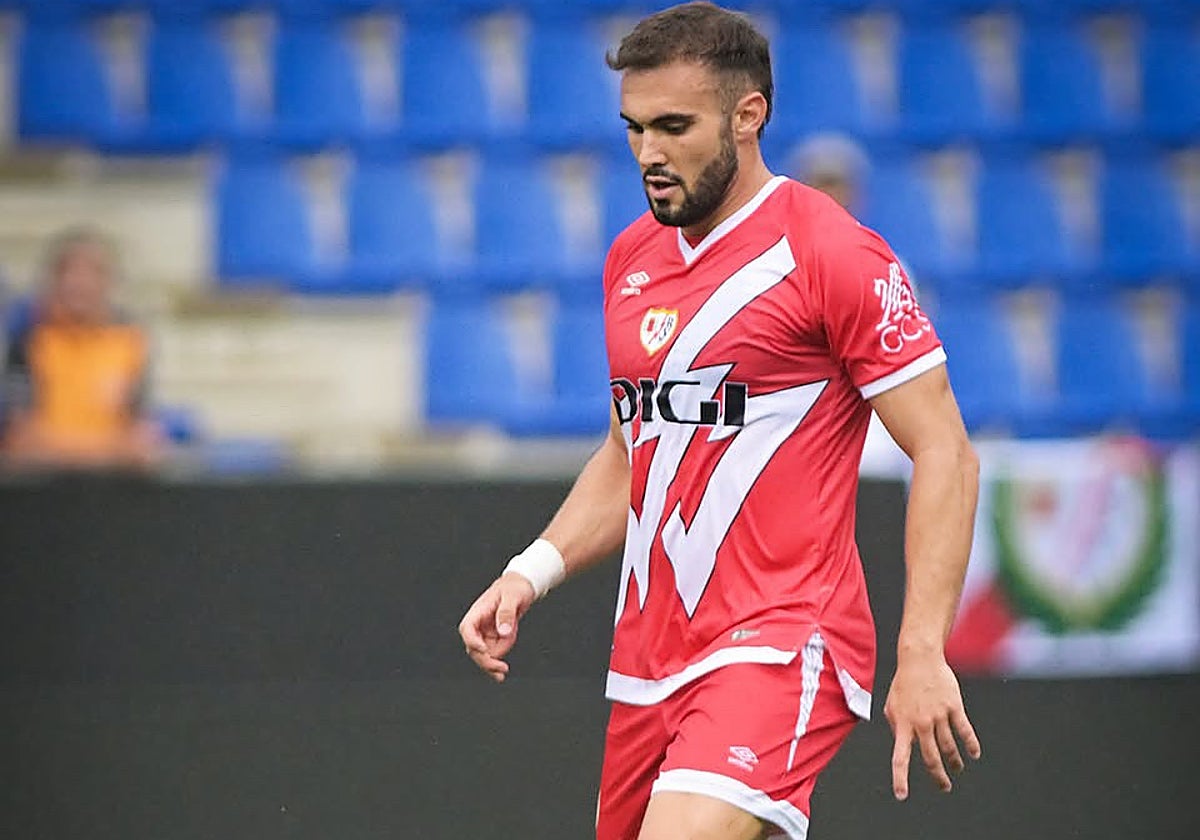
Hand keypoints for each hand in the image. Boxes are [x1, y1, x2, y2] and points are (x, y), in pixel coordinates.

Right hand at [458, 572, 536, 681]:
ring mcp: (485, 632)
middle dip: (486, 661)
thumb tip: (503, 631)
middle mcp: (479, 623)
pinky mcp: (493, 637)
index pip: (467, 629)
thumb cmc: (515, 587)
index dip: (473, 642)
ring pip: (483, 654)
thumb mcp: (513, 596)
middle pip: (474, 648)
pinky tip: (508, 652)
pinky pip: (494, 652)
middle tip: (502, 669)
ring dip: (496, 658)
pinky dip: (501, 654)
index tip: (484, 651)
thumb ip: (507, 613)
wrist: (522, 585)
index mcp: (478, 611)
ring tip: (511, 645)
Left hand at [884, 649, 981, 799]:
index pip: (900, 757)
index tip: (902, 795)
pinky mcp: (953, 707)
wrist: (919, 659)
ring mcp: (938, 715)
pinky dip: (970, 745)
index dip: (900, 778)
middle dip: (938, 776)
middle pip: (931, 758)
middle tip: (944, 786)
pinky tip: (974, 754)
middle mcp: (921, 723)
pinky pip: (964, 731)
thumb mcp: (891, 705)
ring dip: (954, 762)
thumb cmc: (904, 683)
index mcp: (903, 724)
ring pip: (949, 747)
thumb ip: (895, 726)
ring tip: (957, 769)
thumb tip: (903, 743)